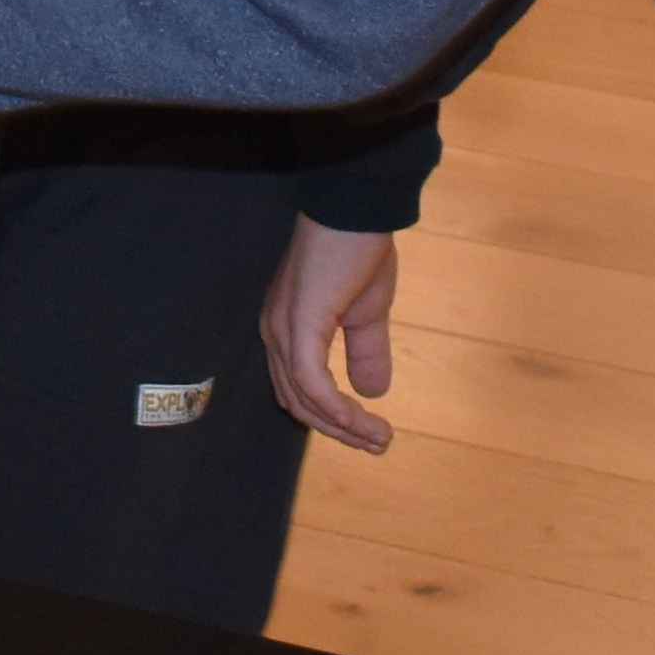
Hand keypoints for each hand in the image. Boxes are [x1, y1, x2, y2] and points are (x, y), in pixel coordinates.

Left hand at [258, 220, 404, 451]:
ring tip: (380, 438)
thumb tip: (373, 394)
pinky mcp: (299, 326)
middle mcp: (274, 333)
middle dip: (339, 431)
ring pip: (305, 398)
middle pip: (298, 402)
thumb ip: (366, 352)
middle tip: (378, 445)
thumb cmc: (359, 250)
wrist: (357, 209)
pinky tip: (364, 419)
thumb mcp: (368, 312)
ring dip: (343, 426)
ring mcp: (283, 330)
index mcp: (286, 329)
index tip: (370, 435)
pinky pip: (312, 382)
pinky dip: (337, 408)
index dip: (332, 418)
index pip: (300, 389)